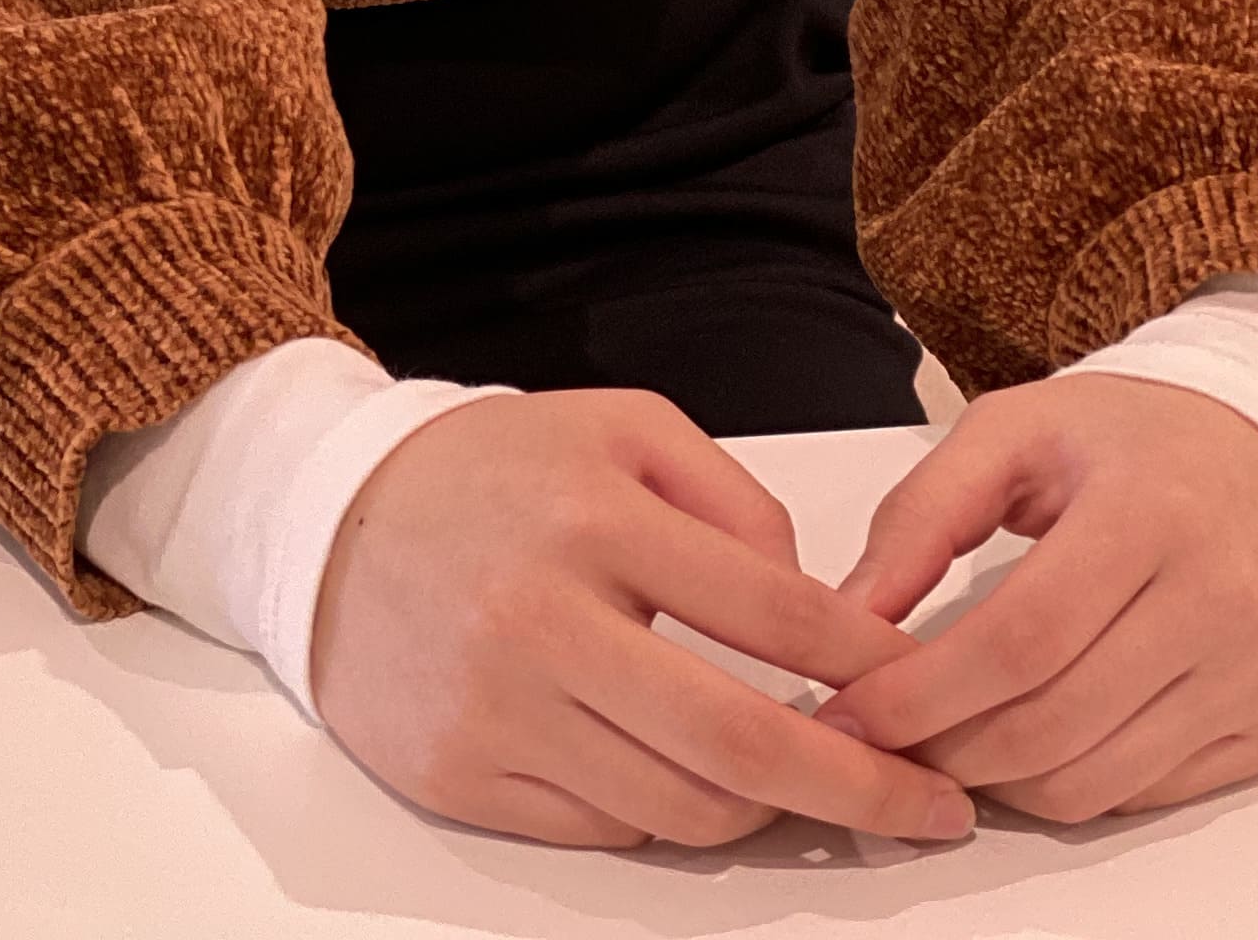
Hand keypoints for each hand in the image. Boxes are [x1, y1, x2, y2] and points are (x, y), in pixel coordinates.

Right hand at [308, 389, 977, 851]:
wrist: (326, 524)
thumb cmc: (493, 473)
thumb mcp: (617, 427)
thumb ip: (730, 498)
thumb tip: (811, 610)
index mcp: (593, 514)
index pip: (771, 612)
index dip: (868, 665)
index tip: (925, 694)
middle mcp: (543, 616)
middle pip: (739, 741)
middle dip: (859, 788)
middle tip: (931, 809)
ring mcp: (499, 708)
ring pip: (680, 806)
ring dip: (765, 809)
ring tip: (808, 788)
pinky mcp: (463, 777)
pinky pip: (605, 829)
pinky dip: (666, 814)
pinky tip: (691, 781)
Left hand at [811, 373, 1257, 822]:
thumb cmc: (1131, 439)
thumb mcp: (1014, 431)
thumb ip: (921, 515)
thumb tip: (844, 616)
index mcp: (1149, 512)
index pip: (1021, 639)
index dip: (925, 692)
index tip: (854, 711)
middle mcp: (1220, 603)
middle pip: (1054, 723)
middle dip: (947, 749)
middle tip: (882, 742)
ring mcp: (1253, 675)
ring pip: (1096, 781)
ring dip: (1000, 784)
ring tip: (944, 744)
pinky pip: (1145, 794)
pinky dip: (1069, 786)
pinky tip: (1025, 747)